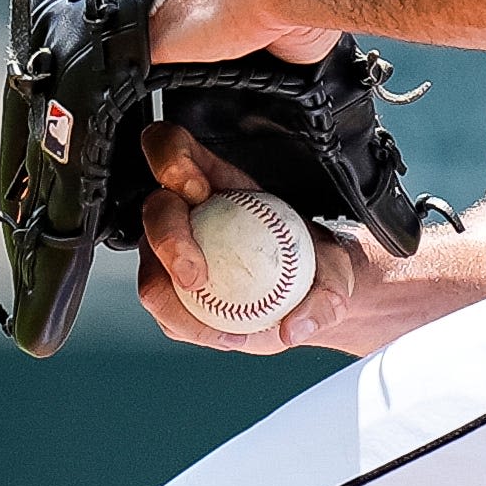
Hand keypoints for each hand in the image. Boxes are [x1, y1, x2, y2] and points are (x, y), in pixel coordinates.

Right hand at [127, 123, 376, 354]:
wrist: (299, 300)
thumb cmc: (309, 267)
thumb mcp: (335, 273)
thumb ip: (326, 297)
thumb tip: (295, 326)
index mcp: (212, 180)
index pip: (173, 149)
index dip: (171, 159)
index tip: (198, 190)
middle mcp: (181, 213)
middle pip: (155, 213)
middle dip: (168, 240)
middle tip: (196, 277)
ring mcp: (167, 255)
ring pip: (151, 276)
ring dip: (177, 305)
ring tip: (226, 330)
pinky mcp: (168, 293)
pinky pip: (168, 315)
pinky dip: (195, 330)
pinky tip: (230, 337)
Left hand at [128, 131, 485, 358]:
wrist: (329, 254)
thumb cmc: (317, 291)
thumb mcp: (325, 305)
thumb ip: (314, 315)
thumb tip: (294, 326)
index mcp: (195, 303)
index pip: (159, 297)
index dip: (165, 288)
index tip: (198, 276)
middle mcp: (183, 258)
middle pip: (151, 240)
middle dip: (166, 230)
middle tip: (196, 216)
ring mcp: (189, 216)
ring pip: (156, 194)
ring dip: (169, 179)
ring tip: (197, 178)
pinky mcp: (202, 177)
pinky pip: (181, 162)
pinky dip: (185, 157)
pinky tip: (203, 159)